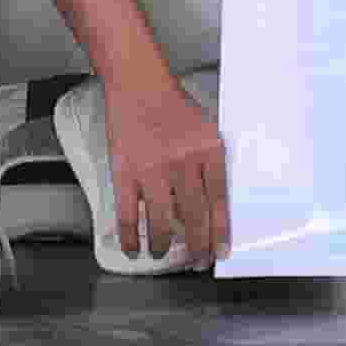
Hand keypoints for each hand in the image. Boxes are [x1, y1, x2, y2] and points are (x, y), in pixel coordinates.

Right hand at [87, 62, 235, 265]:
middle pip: (194, 215)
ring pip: (162, 222)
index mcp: (208, 150)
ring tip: (164, 254)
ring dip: (164, 245)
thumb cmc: (173, 106)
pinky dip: (132, 237)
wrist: (138, 84)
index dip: (220, 231)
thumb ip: (210, 163)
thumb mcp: (205, 128)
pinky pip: (128, 215)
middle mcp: (182, 163)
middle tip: (198, 261)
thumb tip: (214, 204)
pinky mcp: (125, 173)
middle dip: (198, 245)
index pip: (219, 200)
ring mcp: (152, 170)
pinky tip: (134, 249)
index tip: (221, 252)